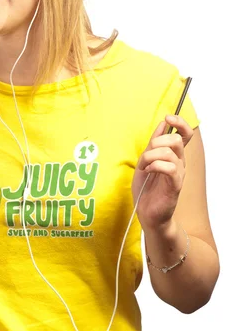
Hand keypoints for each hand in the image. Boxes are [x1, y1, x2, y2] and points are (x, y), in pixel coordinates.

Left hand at [131, 115, 193, 231]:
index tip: (169, 117)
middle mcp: (179, 163)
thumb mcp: (145, 160)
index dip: (180, 122)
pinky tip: (148, 172)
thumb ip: (154, 143)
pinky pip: (170, 168)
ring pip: (170, 153)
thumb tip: (163, 123)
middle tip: (146, 156)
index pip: (185, 134)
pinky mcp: (175, 186)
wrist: (147, 213)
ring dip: (151, 156)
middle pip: (176, 140)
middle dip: (156, 142)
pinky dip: (155, 166)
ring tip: (144, 166)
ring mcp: (178, 174)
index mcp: (173, 156)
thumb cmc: (146, 188)